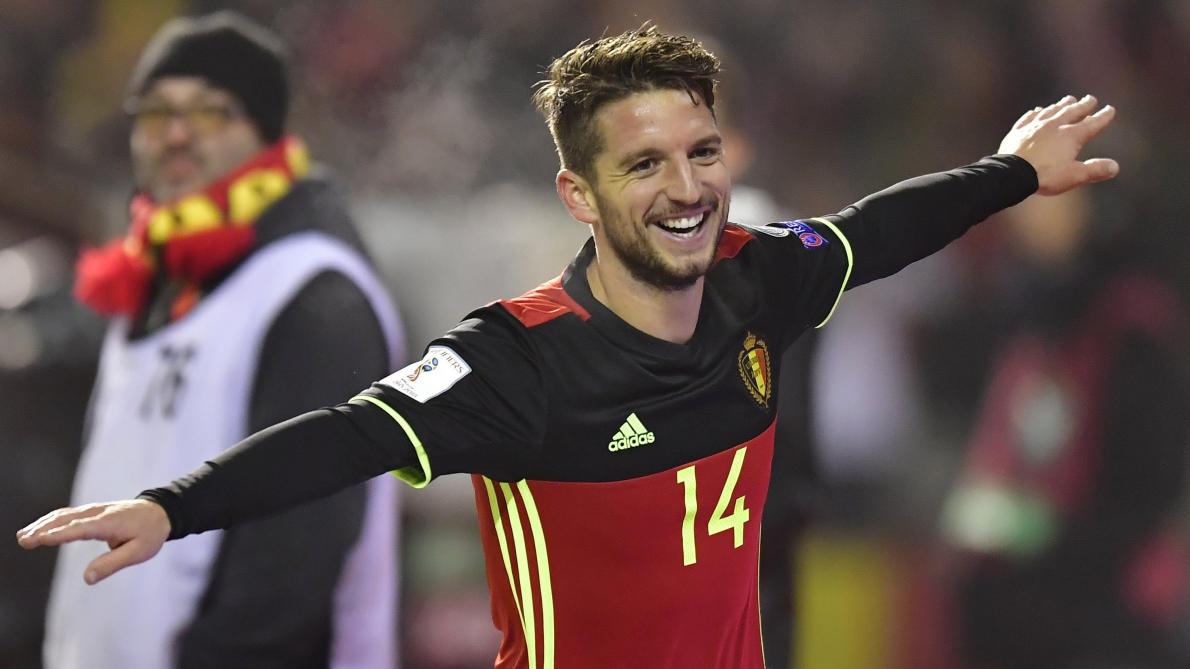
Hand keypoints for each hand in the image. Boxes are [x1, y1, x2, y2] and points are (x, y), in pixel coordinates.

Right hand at [16, 499, 170, 584]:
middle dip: (43, 529)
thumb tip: (87, 579)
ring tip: (23, 537)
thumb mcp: (138, 552)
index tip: (39, 539)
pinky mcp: (91, 512)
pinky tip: (38, 529)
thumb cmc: (150, 534)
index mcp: (109, 523)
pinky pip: (67, 514)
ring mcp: (94, 510)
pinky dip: (51, 521)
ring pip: (64, 515)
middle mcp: (98, 513)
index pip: (80, 529)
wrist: (160, 513)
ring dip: (43, 524)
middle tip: (23, 540)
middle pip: (66, 519)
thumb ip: (112, 564)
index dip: (59, 534)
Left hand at [999, 94, 1118, 195]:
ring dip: (1061, 105)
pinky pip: (1029, 117)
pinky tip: (1037, 110)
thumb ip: (1095, 170)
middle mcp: (1054, 125)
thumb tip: (1115, 167)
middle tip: (1090, 98)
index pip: (1092, 124)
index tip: (1110, 109)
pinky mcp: (1018, 131)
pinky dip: (1036, 112)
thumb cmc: (1044, 176)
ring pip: (1051, 111)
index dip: (1103, 117)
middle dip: (1083, 105)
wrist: (1011, 173)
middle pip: (1072, 112)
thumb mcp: (1074, 176)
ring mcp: (1035, 126)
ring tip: (1068, 99)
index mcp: (1071, 136)